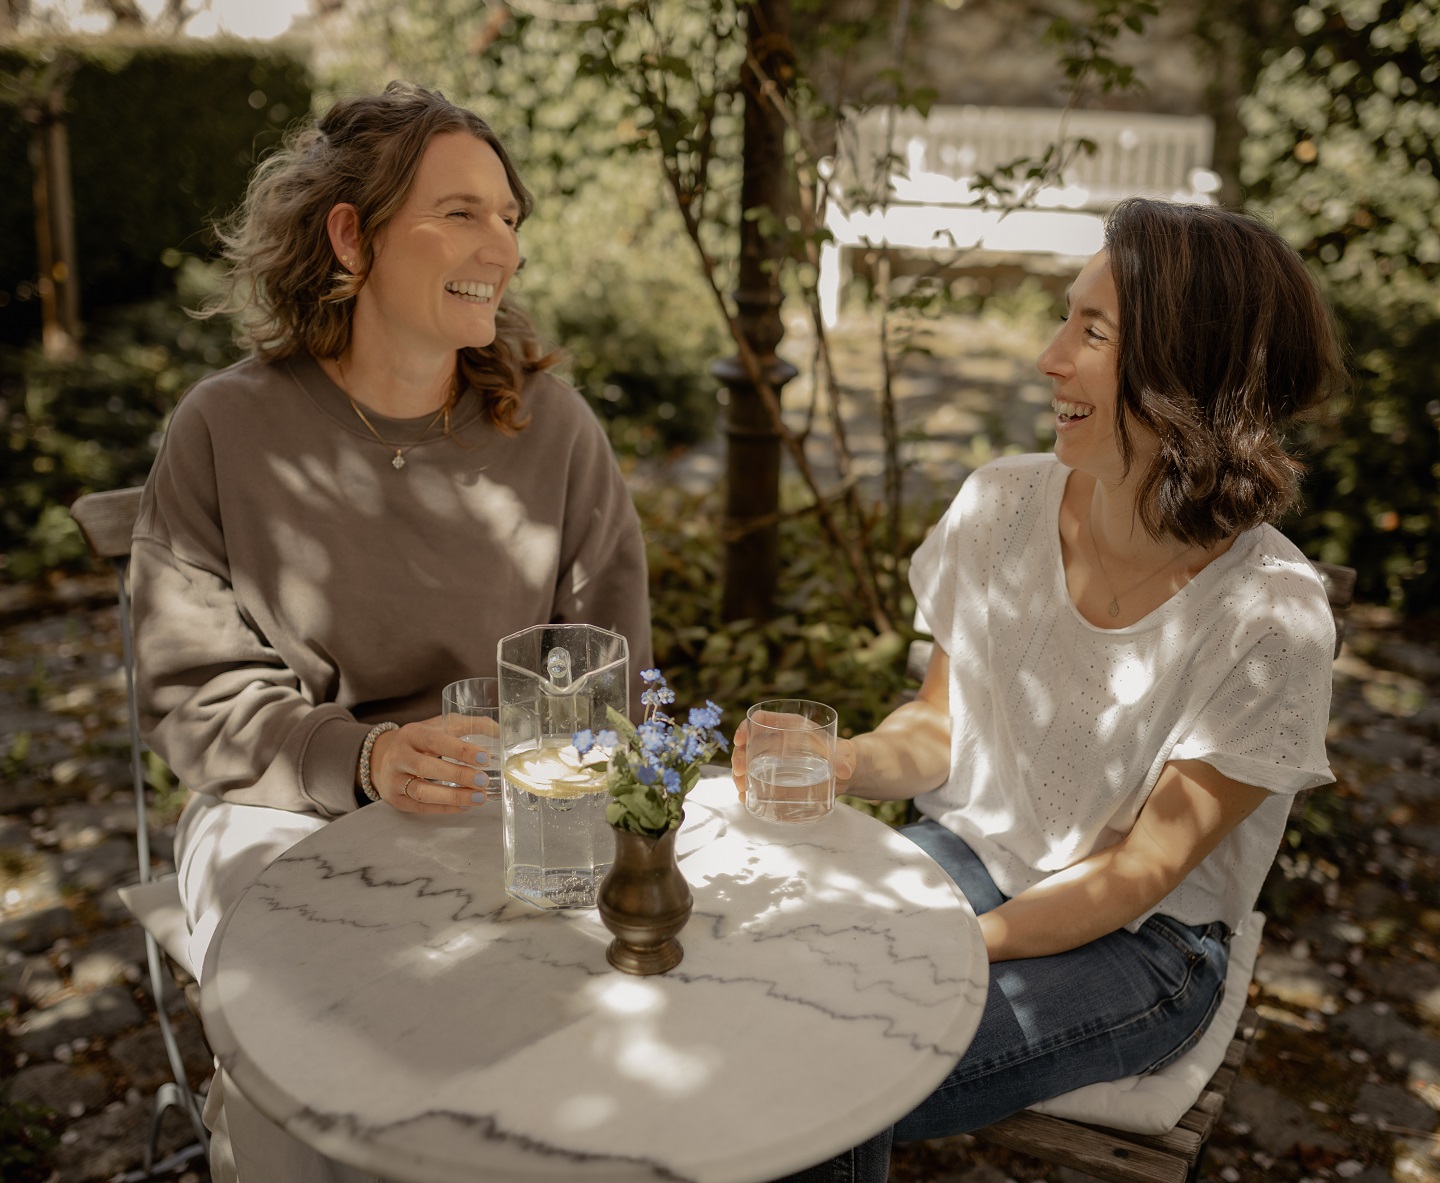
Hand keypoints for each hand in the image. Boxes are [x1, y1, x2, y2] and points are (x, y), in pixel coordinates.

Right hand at [367, 715, 493, 813]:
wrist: (383, 757)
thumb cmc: (421, 741)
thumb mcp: (440, 726)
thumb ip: (469, 725)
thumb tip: (499, 730)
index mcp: (411, 734)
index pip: (435, 741)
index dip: (461, 750)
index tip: (485, 757)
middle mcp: (399, 756)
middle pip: (426, 767)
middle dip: (458, 775)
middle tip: (484, 780)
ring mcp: (395, 780)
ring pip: (422, 792)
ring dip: (453, 796)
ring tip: (479, 797)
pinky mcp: (396, 799)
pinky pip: (421, 807)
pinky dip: (445, 808)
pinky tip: (465, 806)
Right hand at [730, 714, 858, 802]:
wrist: (844, 771)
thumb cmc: (843, 755)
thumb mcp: (845, 756)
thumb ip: (845, 762)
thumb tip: (845, 771)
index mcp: (793, 726)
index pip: (762, 719)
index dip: (747, 726)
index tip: (740, 740)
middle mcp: (780, 740)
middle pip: (750, 742)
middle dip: (740, 756)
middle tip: (740, 772)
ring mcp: (775, 758)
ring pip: (749, 761)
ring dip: (740, 774)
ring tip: (742, 789)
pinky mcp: (776, 775)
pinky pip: (756, 777)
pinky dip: (748, 786)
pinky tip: (745, 796)